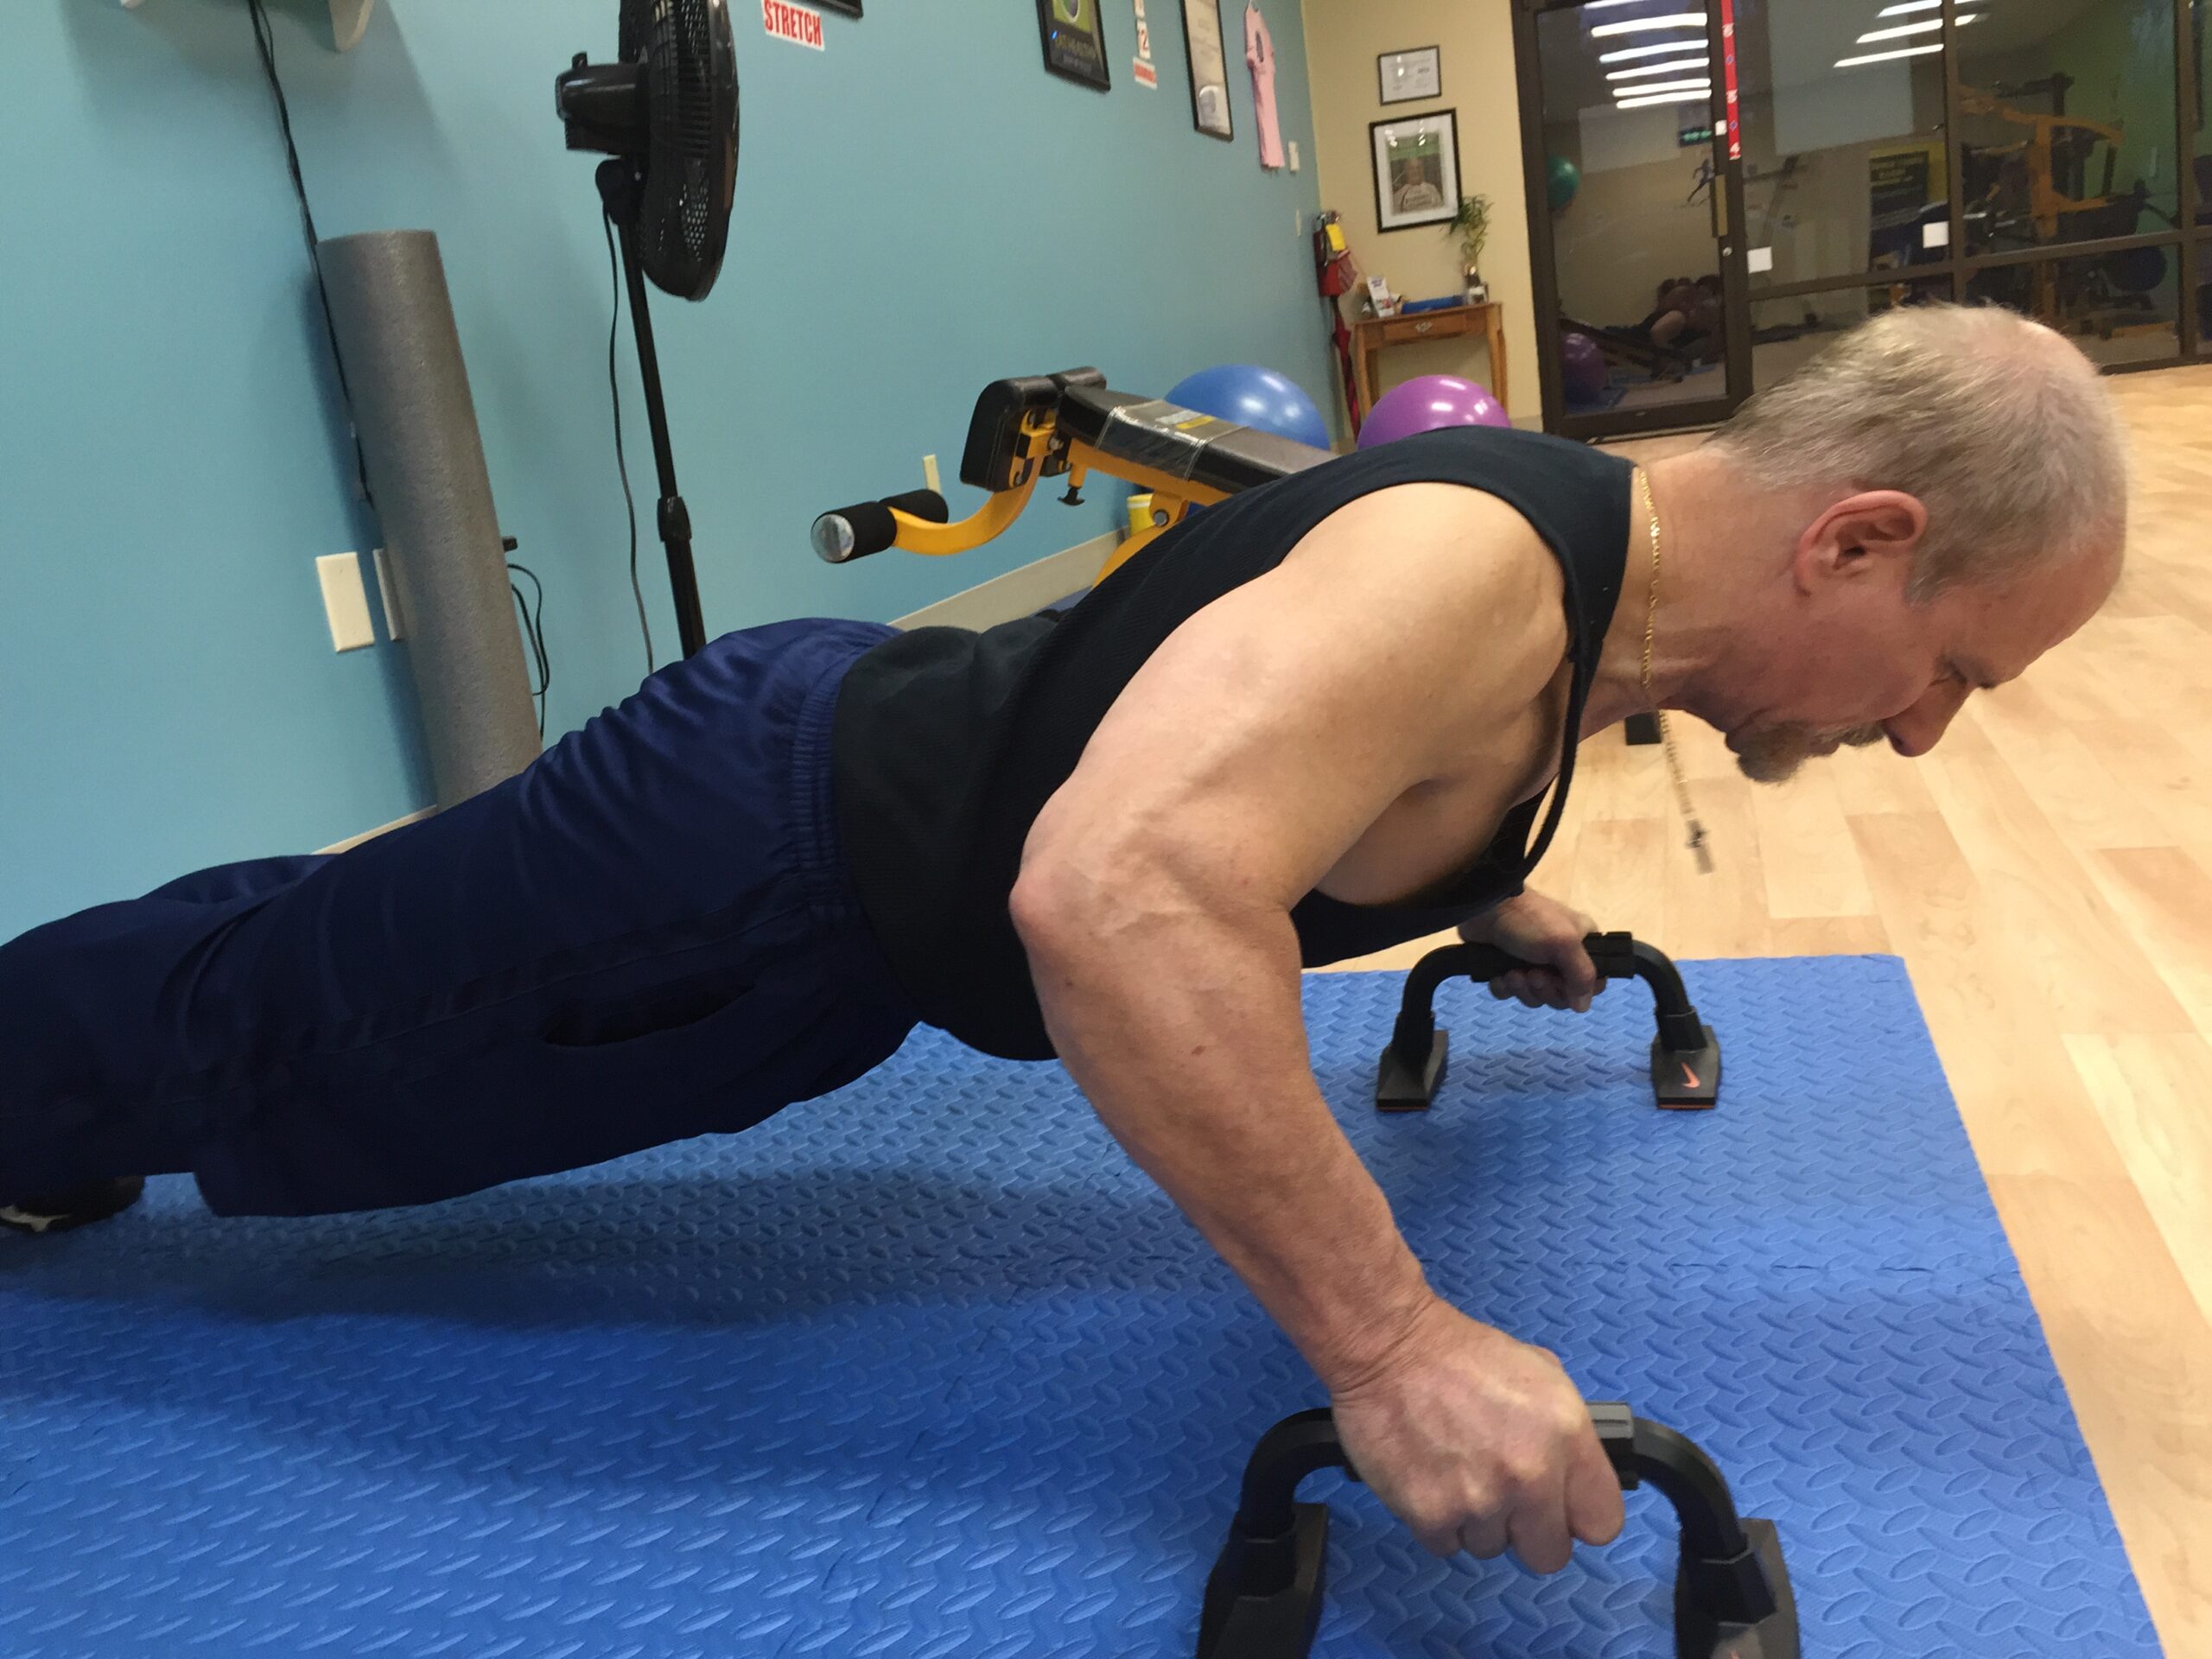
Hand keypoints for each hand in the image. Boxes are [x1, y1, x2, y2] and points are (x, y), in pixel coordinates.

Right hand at [1329, 1300, 1623, 1572]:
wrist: (1388, 1347)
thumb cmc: (1461, 1355)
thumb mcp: (1540, 1374)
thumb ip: (1566, 1435)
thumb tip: (1570, 1476)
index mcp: (1566, 1437)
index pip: (1602, 1523)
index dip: (1576, 1517)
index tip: (1558, 1508)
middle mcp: (1530, 1477)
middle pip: (1549, 1555)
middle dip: (1526, 1531)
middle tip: (1501, 1497)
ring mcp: (1480, 1501)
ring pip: (1491, 1548)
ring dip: (1475, 1521)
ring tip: (1454, 1472)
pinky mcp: (1431, 1515)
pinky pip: (1446, 1545)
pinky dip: (1437, 1520)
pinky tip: (1428, 1478)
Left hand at [1459, 891, 1604, 1012]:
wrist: (1486, 906)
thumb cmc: (1530, 921)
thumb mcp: (1564, 943)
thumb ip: (1581, 975)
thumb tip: (1582, 1007)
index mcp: (1581, 945)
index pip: (1592, 983)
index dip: (1578, 991)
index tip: (1564, 985)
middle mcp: (1559, 957)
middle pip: (1561, 995)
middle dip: (1544, 989)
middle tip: (1533, 975)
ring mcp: (1532, 963)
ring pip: (1535, 997)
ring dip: (1523, 989)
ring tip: (1513, 973)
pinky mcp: (1506, 968)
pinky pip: (1510, 993)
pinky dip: (1504, 988)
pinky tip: (1499, 976)